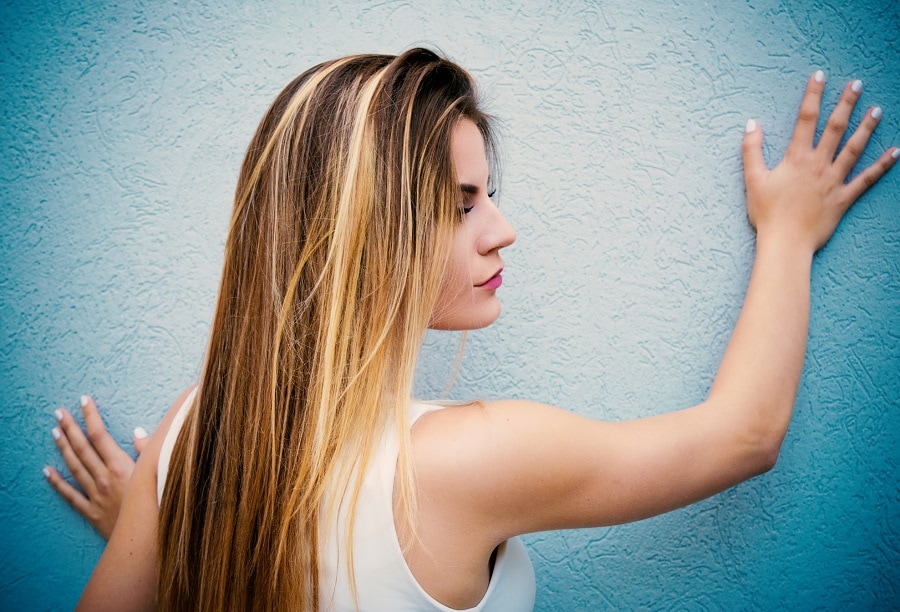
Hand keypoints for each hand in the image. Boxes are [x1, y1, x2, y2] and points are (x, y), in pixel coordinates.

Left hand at [43, 395, 149, 540]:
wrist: (149, 539)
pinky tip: (47, 471)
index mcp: (122, 466)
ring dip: (64, 448)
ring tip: (54, 432)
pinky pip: (70, 495)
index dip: (91, 417)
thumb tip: (138, 433)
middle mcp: (105, 478)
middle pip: (83, 448)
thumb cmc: (160, 504)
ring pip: (75, 467)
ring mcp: (96, 495)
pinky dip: (58, 483)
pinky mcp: (92, 512)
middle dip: (71, 428)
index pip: (101, 435)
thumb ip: (149, 451)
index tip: (84, 401)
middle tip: (59, 412)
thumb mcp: (161, 473)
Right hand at [742, 71, 897, 252]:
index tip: (820, 76)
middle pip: (835, 127)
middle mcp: (818, 164)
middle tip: (857, 84)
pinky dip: (882, 166)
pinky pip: (866, 179)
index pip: (806, 119)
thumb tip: (752, 123)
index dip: (813, 95)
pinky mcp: (843, 198)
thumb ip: (751, 149)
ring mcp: (834, 180)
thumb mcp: (752, 179)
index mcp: (796, 158)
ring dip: (866, 128)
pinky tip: (895, 152)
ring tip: (877, 110)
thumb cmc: (766, 213)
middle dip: (846, 104)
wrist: (785, 241)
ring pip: (854, 148)